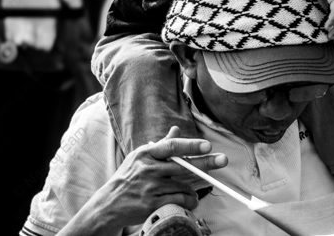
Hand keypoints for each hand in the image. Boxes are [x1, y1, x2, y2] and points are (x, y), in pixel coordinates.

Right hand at [93, 126, 226, 228]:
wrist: (110, 203)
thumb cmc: (128, 177)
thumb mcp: (140, 157)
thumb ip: (161, 145)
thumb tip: (176, 130)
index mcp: (146, 153)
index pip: (172, 147)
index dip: (191, 146)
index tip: (207, 146)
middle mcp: (148, 169)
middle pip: (183, 165)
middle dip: (206, 163)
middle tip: (223, 160)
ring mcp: (149, 187)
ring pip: (183, 185)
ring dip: (195, 189)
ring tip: (196, 191)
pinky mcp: (152, 204)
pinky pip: (179, 201)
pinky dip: (189, 201)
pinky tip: (191, 200)